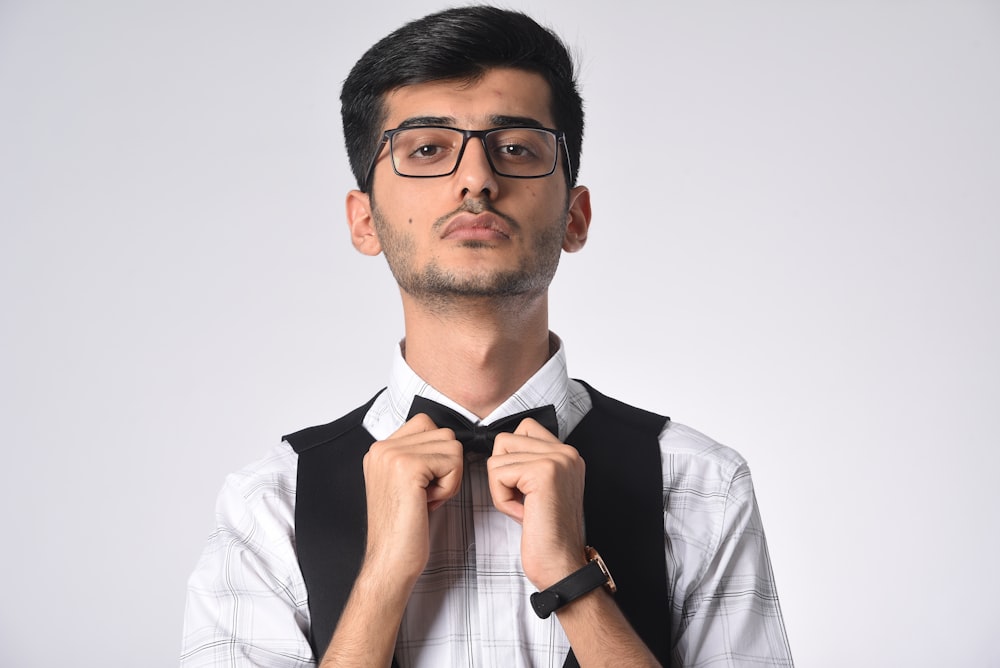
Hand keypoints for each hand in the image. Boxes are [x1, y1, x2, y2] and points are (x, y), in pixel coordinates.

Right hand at [361, 413, 463, 585]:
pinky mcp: (407, 466)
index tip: (423, 484)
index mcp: (380, 450)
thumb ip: (417, 456)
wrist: (390, 561)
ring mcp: (393, 454)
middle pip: (443, 434)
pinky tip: (428, 504)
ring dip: (449, 476)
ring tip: (426, 499)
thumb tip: (447, 441)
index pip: (426, 423)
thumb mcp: (405, 484)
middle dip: (445, 466)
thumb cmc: (403, 530)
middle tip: (425, 495)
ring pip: (452, 446)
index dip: (437, 454)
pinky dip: (450, 486)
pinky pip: (453, 462)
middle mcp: (382, 447)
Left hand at [487, 419, 587, 587]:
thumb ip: (529, 463)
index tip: (524, 490)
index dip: (511, 459)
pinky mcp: (543, 472)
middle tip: (523, 502)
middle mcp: (566, 452)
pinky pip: (498, 474)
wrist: (562, 566)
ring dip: (501, 488)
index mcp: (567, 454)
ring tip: (524, 509)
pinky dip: (502, 499)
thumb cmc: (547, 535)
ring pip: (498, 457)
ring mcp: (557, 460)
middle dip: (503, 473)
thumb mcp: (540, 490)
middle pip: (505, 440)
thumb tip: (500, 449)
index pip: (523, 429)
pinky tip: (523, 515)